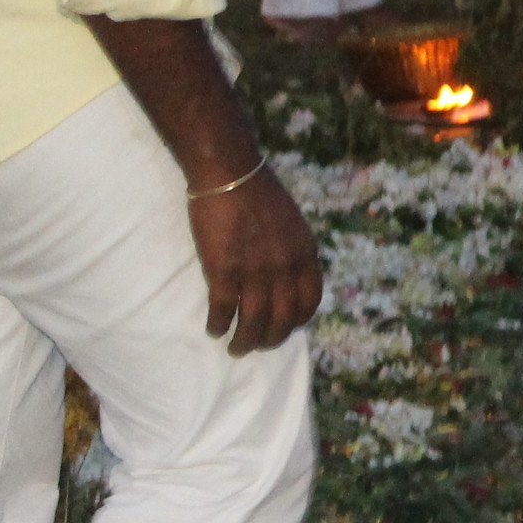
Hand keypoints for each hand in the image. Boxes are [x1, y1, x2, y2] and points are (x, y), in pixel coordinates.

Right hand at [188, 168, 324, 355]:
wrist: (231, 174)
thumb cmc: (260, 194)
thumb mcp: (294, 225)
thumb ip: (294, 253)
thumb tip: (289, 279)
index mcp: (305, 255)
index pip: (309, 303)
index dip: (296, 322)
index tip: (285, 327)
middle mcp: (284, 268)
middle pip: (282, 320)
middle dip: (270, 340)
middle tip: (257, 346)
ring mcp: (254, 272)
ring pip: (253, 323)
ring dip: (244, 342)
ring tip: (236, 348)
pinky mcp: (223, 271)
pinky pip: (222, 310)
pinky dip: (217, 324)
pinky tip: (213, 330)